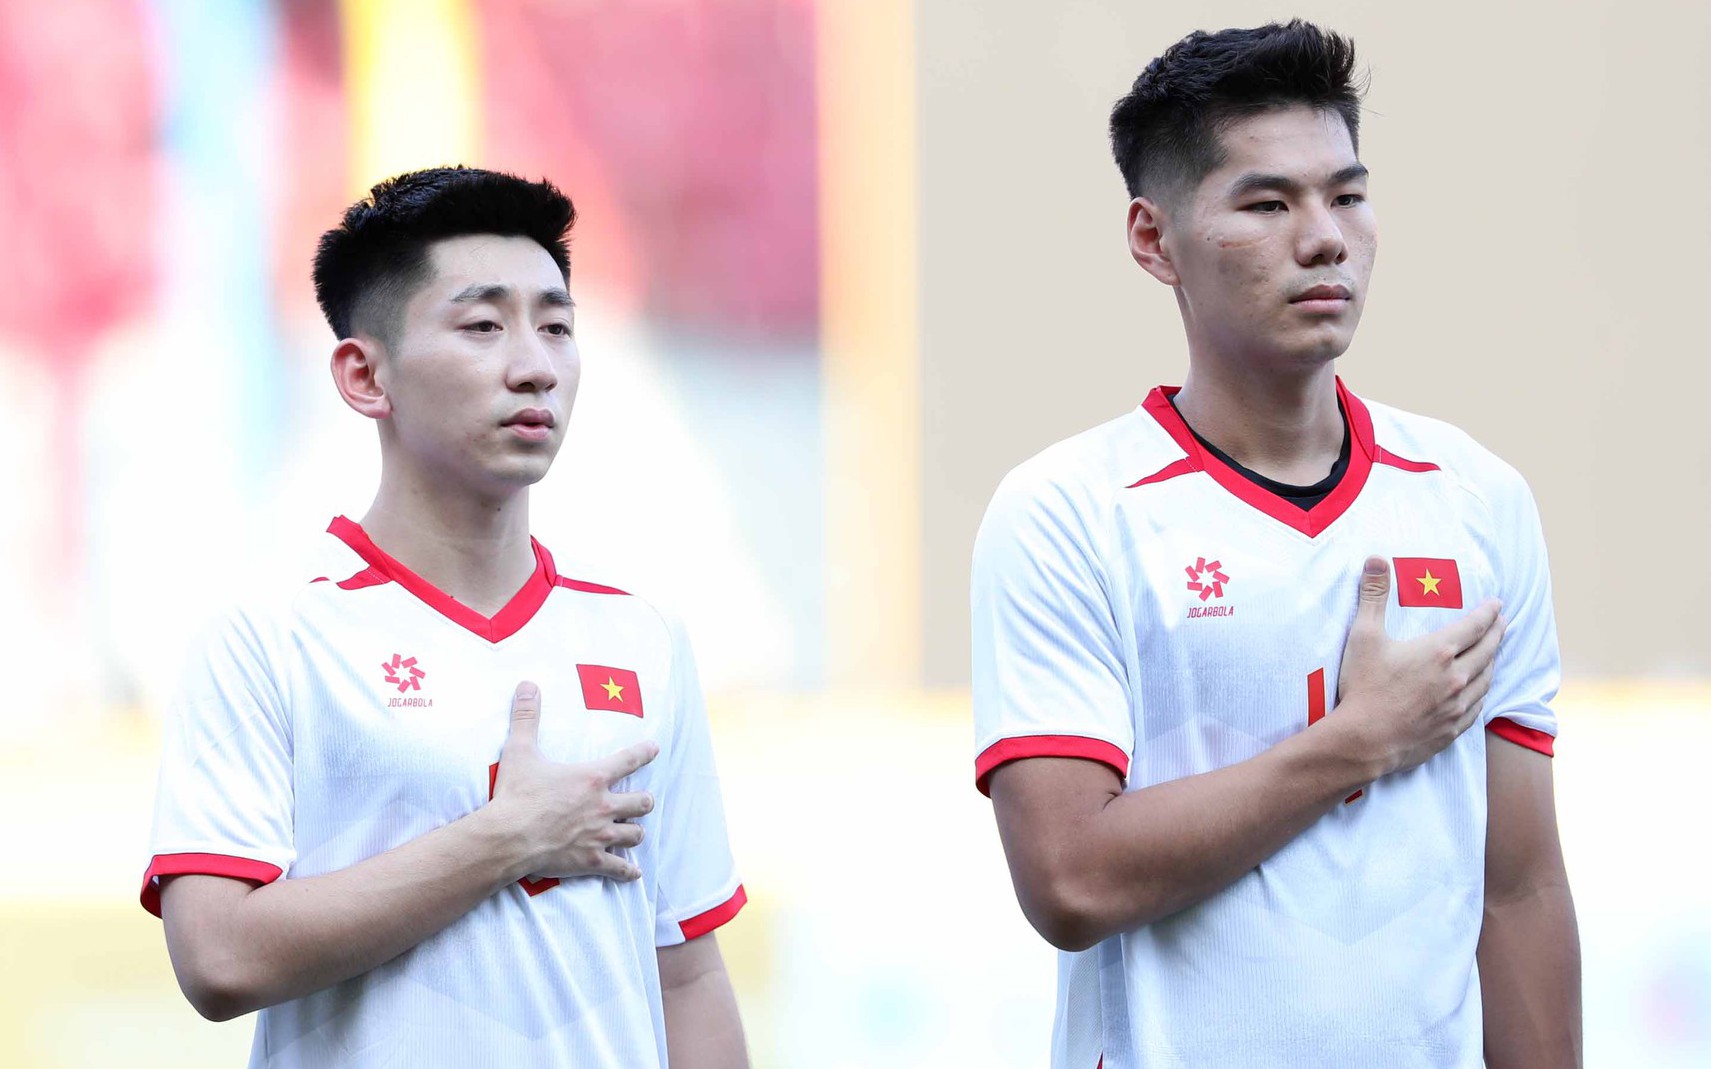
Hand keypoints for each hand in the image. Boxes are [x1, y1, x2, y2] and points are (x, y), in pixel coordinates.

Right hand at [489, 681, 658, 881]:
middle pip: (640, 803)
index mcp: (592, 778)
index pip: (628, 760)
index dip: (644, 752)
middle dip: (643, 802)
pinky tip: (633, 873)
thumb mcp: (520, 751)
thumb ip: (526, 717)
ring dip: (636, 832)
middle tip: (642, 801)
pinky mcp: (591, 861)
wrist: (507, 838)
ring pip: (634, 835)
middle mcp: (603, 806)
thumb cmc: (515, 795)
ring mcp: (599, 835)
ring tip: (634, 831)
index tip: (655, 749)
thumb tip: (527, 685)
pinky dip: (627, 871)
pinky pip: (619, 868)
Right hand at [1335, 556, 1505, 777]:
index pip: (1474, 626)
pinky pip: (1477, 707)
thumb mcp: (1364, 636)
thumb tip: (1376, 559)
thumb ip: (1373, 595)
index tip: (1497, 604)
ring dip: (1493, 662)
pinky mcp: (1452, 728)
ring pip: (1486, 679)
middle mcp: (1456, 677)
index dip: (1488, 612)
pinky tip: (1480, 690)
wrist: (1364, 740)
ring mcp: (1456, 705)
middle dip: (1498, 633)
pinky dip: (1483, 692)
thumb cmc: (1363, 687)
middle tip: (1504, 623)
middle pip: (1487, 651)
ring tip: (1495, 654)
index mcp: (1438, 652)